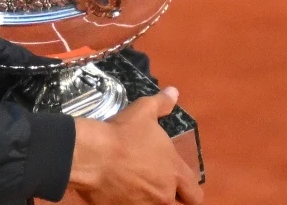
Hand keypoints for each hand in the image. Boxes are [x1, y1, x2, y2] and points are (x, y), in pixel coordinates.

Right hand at [67, 87, 202, 204]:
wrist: (91, 156)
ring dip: (149, 199)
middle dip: (171, 198)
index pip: (195, 194)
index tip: (180, 184)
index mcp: (175, 173)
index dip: (189, 190)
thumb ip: (162, 103)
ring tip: (136, 187)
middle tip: (158, 187)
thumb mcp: (144, 111)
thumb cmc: (122, 134)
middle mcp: (164, 195)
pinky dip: (127, 202)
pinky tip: (118, 191)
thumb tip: (174, 92)